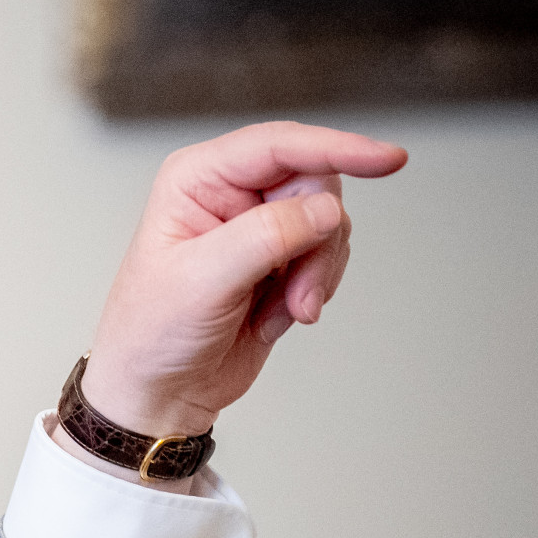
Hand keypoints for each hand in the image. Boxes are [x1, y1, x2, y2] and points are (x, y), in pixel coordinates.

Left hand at [82, 121, 408, 439]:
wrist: (159, 392)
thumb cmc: (151, 333)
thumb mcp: (203, 281)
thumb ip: (266, 236)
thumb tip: (326, 209)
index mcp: (197, 178)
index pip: (279, 145)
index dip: (337, 147)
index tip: (386, 160)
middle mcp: (230, 193)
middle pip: (315, 184)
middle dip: (316, 242)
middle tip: (297, 291)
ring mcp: (259, 226)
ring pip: (329, 224)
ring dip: (315, 274)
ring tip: (281, 310)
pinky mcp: (281, 259)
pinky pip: (328, 257)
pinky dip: (313, 290)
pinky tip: (275, 316)